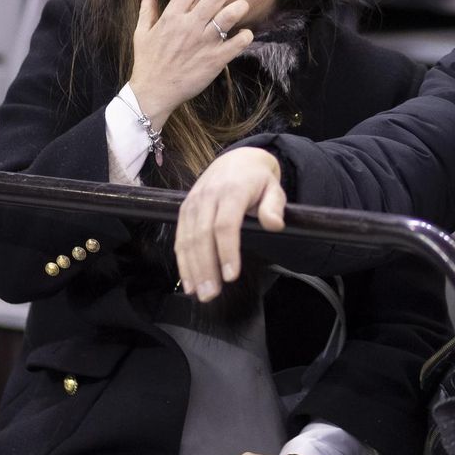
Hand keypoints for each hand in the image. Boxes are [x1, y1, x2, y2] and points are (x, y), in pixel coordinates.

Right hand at [128, 0, 252, 126]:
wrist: (154, 92)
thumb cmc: (147, 63)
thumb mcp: (141, 33)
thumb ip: (147, 10)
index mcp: (171, 16)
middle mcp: (189, 26)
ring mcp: (203, 43)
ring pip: (229, 16)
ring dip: (240, 7)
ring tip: (242, 6)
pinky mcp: (215, 60)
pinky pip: (238, 42)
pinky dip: (246, 35)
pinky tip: (245, 34)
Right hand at [175, 147, 286, 300]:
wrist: (237, 161)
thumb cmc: (258, 181)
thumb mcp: (274, 189)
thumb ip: (274, 207)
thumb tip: (274, 225)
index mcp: (232, 191)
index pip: (225, 225)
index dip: (227, 251)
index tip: (231, 276)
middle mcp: (207, 196)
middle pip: (202, 236)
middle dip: (205, 267)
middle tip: (211, 294)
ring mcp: (192, 203)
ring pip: (187, 239)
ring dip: (191, 269)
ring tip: (199, 294)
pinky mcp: (184, 210)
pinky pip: (179, 238)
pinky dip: (182, 261)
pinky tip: (188, 281)